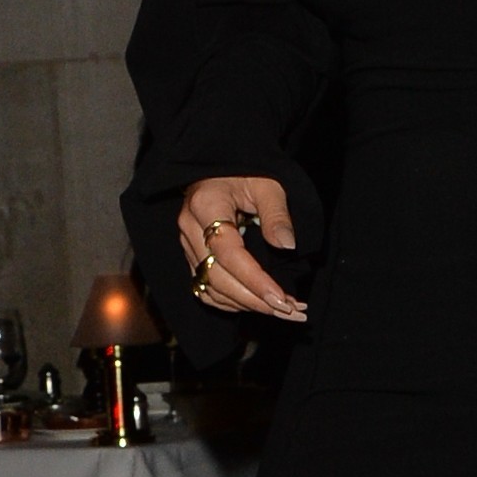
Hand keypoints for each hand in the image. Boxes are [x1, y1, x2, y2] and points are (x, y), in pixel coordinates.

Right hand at [179, 175, 306, 322]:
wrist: (219, 165)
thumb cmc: (246, 171)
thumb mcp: (268, 184)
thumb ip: (277, 214)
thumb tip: (287, 246)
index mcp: (206, 205)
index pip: (229, 254)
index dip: (254, 280)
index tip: (281, 298)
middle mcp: (189, 228)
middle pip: (217, 277)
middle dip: (254, 300)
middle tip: (289, 311)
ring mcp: (186, 243)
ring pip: (210, 288)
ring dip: (245, 305)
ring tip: (281, 310)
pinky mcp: (190, 254)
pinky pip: (205, 288)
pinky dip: (230, 302)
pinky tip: (256, 304)